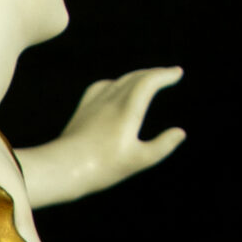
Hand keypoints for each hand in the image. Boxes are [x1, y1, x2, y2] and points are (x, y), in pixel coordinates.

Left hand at [30, 67, 185, 202]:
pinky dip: (115, 83)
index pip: (148, 82)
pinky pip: (100, 87)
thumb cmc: (102, 168)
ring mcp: (93, 105)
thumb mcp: (138, 160)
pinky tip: (115, 89)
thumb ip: (162, 146)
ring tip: (147, 80)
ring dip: (136, 77)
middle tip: (168, 74)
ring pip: (118, 81)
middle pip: (135, 77)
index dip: (164, 75)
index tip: (177, 73)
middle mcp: (110, 101)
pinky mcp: (82, 112)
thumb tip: (180, 133)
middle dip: (154, 73)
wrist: (61, 169)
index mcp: (127, 110)